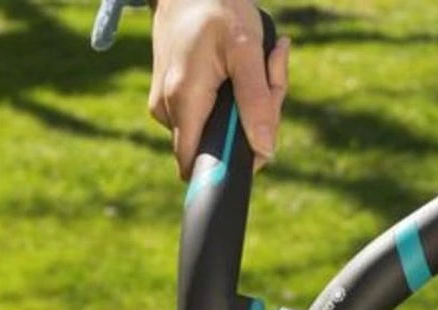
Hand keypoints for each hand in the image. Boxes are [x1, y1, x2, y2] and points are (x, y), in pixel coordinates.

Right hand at [148, 0, 290, 179]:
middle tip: (271, 83)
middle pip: (216, 148)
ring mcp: (166, 105)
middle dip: (252, 127)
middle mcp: (167, 109)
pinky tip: (242, 70)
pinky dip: (235, 100)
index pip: (197, 165)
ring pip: (216, 132)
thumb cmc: (219, 9)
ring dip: (248, 110)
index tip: (258, 145)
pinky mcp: (171, 99)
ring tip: (258, 68)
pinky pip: (209, 116)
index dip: (231, 165)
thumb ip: (257, 101)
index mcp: (183, 101)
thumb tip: (265, 150)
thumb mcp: (247, 51)